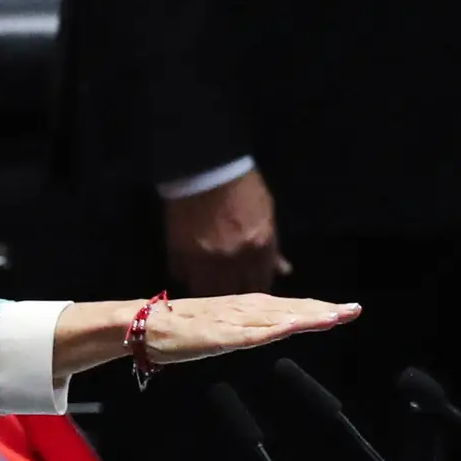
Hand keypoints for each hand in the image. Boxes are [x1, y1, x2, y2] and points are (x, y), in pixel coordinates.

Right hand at [144, 294, 359, 364]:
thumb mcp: (220, 326)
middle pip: (289, 308)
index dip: (317, 307)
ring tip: (333, 317)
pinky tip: (291, 327)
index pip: (288, 306)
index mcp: (245, 307)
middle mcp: (243, 308)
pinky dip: (271, 329)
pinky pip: (248, 333)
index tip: (345, 309)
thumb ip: (244, 326)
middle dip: (322, 310)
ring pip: (276, 317)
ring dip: (305, 316)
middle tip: (353, 310)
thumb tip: (268, 327)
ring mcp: (231, 321)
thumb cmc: (179, 328)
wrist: (143, 325)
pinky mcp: (217, 335)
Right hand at [163, 168, 290, 295]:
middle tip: (229, 289)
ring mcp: (203, 259)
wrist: (206, 166)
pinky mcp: (178, 252)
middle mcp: (232, 260)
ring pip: (204, 292)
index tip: (251, 287)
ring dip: (207, 289)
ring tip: (208, 284)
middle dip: (232, 293)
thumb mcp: (265, 215)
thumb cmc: (242, 187)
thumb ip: (272, 247)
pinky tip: (189, 268)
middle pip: (232, 295)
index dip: (255, 288)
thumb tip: (282, 270)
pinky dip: (185, 274)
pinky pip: (181, 275)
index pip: (261, 287)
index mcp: (258, 248)